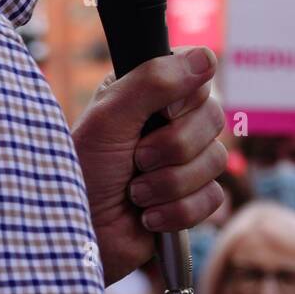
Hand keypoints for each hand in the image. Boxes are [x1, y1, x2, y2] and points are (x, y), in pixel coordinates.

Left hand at [71, 47, 227, 284]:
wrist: (79, 235)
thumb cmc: (82, 171)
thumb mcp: (110, 117)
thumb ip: (154, 81)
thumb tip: (206, 58)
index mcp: (151, 92)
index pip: (200, 75)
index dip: (184, 99)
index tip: (160, 113)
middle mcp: (171, 121)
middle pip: (214, 118)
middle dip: (171, 148)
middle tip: (136, 159)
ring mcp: (184, 161)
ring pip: (216, 161)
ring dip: (168, 184)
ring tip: (134, 192)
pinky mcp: (191, 199)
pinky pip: (213, 198)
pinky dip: (176, 211)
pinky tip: (147, 217)